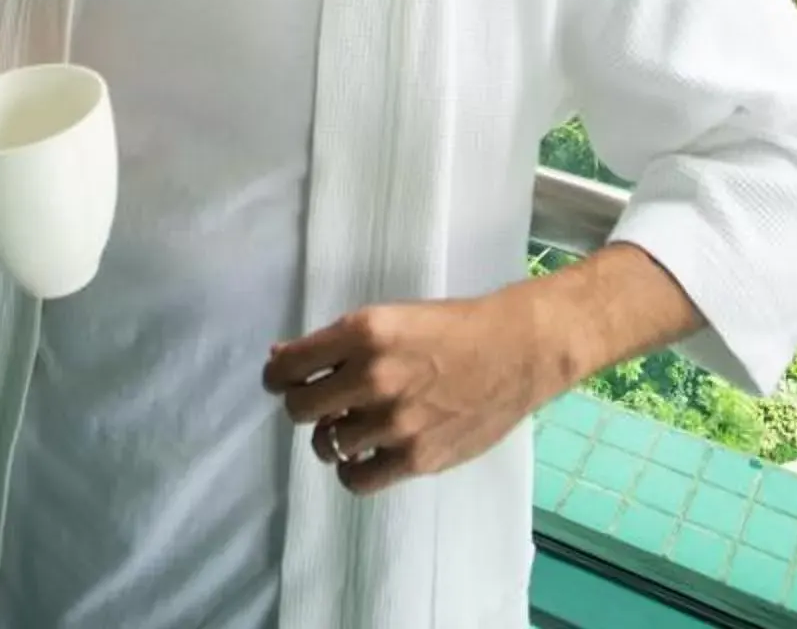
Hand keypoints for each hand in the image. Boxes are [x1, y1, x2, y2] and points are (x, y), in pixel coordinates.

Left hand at [264, 286, 565, 494]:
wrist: (517, 351)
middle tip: (322, 403)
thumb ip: (338, 343)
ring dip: (332, 435)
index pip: (288, 367)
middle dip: (304, 405)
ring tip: (352, 426)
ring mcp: (395, 422)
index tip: (283, 381)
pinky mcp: (416, 458)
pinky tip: (367, 453)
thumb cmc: (453, 328)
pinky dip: (353, 468)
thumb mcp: (391, 318)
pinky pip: (357, 478)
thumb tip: (282, 359)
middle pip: (300, 409)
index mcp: (364, 332)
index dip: (278, 376)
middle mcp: (374, 377)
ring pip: (326, 444)